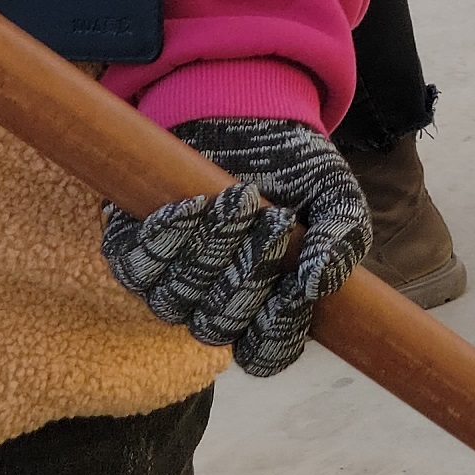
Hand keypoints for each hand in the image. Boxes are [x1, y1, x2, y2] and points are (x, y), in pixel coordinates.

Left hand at [99, 116, 370, 376]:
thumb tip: (315, 283)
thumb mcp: (337, 199)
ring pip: (173, 301)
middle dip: (248, 274)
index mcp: (264, 309)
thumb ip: (341, 241)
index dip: (276, 331)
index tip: (295, 287)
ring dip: (210, 251)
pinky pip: (134, 266)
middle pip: (216, 326)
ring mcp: (169, 281)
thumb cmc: (299, 172)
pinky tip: (192, 204)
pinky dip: (163, 237)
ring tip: (242, 198)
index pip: (263, 355)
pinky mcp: (133, 248)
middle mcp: (211, 305)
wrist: (251, 120)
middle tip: (276, 219)